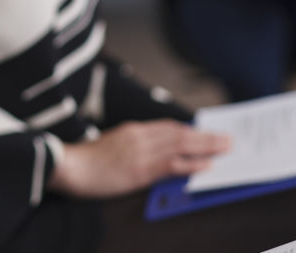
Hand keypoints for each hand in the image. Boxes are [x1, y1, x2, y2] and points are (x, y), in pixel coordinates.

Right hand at [49, 120, 230, 198]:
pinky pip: (173, 165)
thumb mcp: (111, 146)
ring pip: (181, 145)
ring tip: (224, 147)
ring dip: (206, 146)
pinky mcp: (141, 170)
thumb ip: (133, 146)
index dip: (190, 130)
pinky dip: (192, 164)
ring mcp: (142, 152)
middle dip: (205, 136)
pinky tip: (206, 165)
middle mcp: (141, 136)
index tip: (205, 132)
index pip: (168, 127)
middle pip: (180, 133)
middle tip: (225, 138)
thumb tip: (154, 155)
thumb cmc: (86, 161)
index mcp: (133, 130)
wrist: (70, 167)